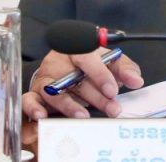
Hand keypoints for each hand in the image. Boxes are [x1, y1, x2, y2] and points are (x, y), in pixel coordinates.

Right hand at [21, 48, 143, 119]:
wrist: (68, 67)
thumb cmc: (90, 64)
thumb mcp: (109, 61)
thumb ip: (125, 69)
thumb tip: (136, 80)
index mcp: (77, 48)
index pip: (86, 56)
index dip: (100, 73)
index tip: (112, 89)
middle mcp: (59, 61)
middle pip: (74, 78)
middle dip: (95, 96)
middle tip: (111, 108)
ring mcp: (46, 76)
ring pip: (54, 90)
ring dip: (69, 105)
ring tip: (83, 116)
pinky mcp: (36, 92)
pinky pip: (29, 98)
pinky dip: (33, 107)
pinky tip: (43, 115)